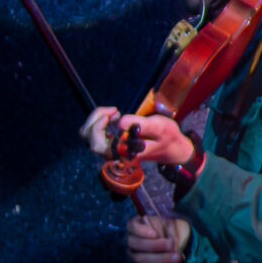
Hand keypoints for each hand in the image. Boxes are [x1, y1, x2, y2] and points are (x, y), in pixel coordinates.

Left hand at [82, 106, 196, 169]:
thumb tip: (120, 123)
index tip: (115, 113)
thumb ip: (140, 124)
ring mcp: (110, 148)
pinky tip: (114, 116)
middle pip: (88, 136)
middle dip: (96, 118)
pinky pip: (94, 131)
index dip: (98, 125)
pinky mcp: (112, 142)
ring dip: (97, 118)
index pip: (96, 143)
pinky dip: (100, 119)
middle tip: (113, 110)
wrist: (173, 148)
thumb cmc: (168, 137)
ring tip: (114, 111)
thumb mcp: (160, 127)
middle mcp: (113, 152)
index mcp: (122, 152)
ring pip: (88, 133)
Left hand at [126, 215, 193, 262]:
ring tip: (170, 244)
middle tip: (178, 257)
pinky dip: (143, 232)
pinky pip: (134, 229)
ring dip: (154, 246)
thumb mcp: (177, 249)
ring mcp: (131, 239)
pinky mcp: (131, 226)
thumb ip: (177, 260)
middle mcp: (133, 253)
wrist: (164, 223)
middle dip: (161, 259)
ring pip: (137, 245)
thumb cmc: (171, 239)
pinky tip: (155, 234)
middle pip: (141, 259)